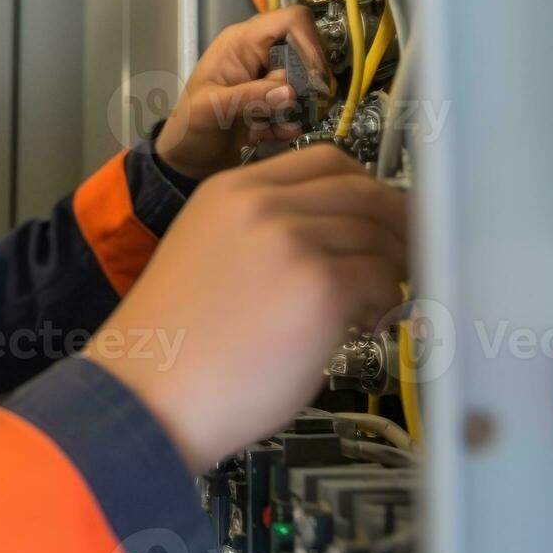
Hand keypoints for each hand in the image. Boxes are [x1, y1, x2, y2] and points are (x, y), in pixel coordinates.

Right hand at [83, 146, 407, 470]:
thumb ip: (260, 230)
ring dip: (390, 267)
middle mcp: (263, 205)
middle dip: (394, 221)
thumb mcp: (204, 253)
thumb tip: (329, 235)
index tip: (376, 209)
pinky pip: (382, 281)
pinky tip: (364, 324)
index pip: (322, 160)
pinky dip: (386, 303)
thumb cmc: (172, 345)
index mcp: (229, 191)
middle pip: (361, 190)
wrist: (149, 392)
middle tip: (402, 251)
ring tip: (374, 300)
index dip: (362, 184)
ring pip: (379, 235)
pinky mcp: (323, 288)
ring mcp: (295, 243)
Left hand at [154, 7, 334, 180]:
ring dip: (300, 103)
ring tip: (285, 120)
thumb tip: (291, 92)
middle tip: (304, 101)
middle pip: (302, 49)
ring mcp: (264, 81)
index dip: (309, 41)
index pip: (288, 20)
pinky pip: (295, 107)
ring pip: (302, 81)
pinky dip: (293, 121)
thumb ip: (251, 97)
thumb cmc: (187, 129)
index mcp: (240, 43)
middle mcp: (256, 56)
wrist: (185, 161)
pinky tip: (282, 133)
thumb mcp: (213, 108)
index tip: (315, 74)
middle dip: (308, 77)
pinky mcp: (271, 105)